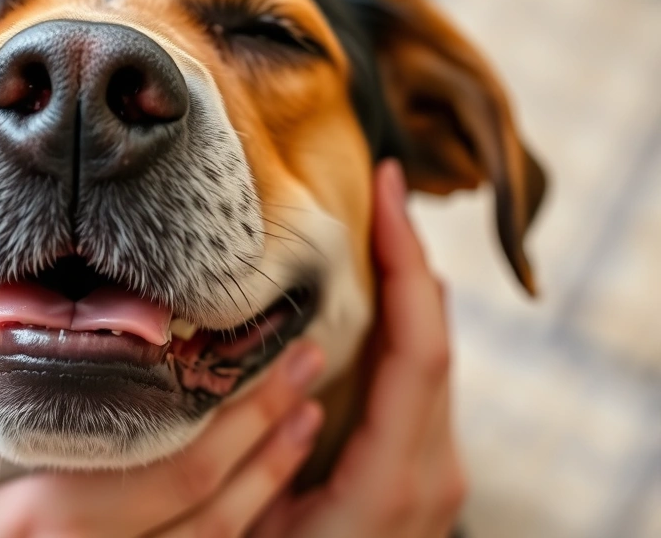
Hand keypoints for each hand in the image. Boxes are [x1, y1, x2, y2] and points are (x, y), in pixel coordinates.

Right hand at [0, 290, 326, 537]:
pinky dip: (240, 521)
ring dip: (270, 475)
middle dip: (269, 431)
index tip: (262, 352)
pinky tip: (261, 481)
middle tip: (311, 363)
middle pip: (210, 504)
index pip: (164, 469)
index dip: (230, 415)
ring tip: (305, 412)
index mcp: (39, 528)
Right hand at [252, 160, 466, 537]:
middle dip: (409, 255)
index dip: (408, 261)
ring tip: (368, 226)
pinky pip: (420, 377)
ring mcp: (433, 470)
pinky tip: (369, 296)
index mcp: (396, 476)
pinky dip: (401, 323)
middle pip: (436, 337)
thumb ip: (274, 448)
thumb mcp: (258, 522)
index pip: (421, 346)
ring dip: (405, 284)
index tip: (388, 190)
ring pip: (431, 353)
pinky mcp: (421, 467)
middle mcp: (433, 468)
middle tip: (374, 191)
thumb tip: (291, 360)